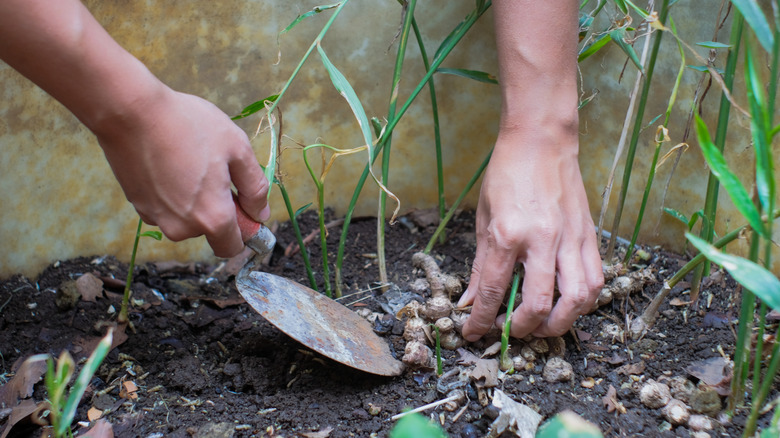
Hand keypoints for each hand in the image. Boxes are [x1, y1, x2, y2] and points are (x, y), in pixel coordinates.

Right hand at [96, 87, 269, 257]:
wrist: (131, 111)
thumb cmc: (190, 126)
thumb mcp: (237, 149)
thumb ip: (255, 187)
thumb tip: (260, 214)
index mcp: (212, 218)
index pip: (233, 248)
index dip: (244, 228)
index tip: (244, 204)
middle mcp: (182, 228)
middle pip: (210, 231)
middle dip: (218, 209)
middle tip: (216, 170)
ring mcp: (155, 218)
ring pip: (186, 218)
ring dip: (194, 199)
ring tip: (190, 161)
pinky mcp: (137, 205)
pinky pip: (166, 207)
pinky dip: (171, 192)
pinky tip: (169, 162)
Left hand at [458, 127, 602, 340]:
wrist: (541, 140)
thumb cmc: (506, 174)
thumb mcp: (483, 218)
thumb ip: (479, 265)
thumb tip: (470, 301)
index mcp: (508, 234)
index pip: (494, 291)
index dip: (480, 320)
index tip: (472, 332)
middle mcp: (543, 240)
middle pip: (539, 305)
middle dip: (521, 329)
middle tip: (509, 330)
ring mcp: (571, 239)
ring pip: (577, 300)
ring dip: (559, 322)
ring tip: (542, 324)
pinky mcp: (589, 236)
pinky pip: (595, 280)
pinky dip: (582, 301)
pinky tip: (566, 302)